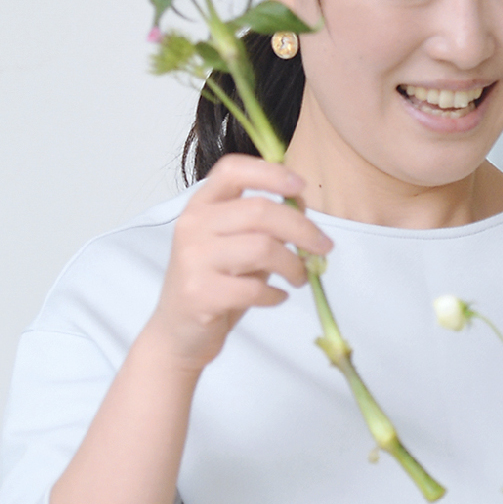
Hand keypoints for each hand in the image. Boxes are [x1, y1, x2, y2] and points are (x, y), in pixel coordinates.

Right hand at [147, 154, 330, 371]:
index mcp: (201, 206)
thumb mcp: (233, 245)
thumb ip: (262, 224)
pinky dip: (276, 294)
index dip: (270, 172)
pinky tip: (277, 297)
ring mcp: (193, 259)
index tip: (300, 188)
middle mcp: (192, 226)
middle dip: (302, 228)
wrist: (178, 333)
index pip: (232, 170)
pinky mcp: (200, 294)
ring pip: (262, 248)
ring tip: (299, 277)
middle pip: (260, 211)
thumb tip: (303, 208)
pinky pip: (255, 288)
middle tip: (324, 246)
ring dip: (293, 265)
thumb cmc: (213, 283)